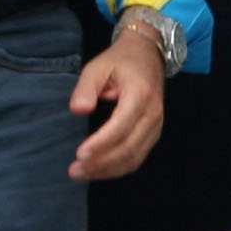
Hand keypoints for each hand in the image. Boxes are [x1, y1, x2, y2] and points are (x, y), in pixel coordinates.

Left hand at [67, 27, 167, 179]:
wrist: (147, 56)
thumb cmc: (119, 62)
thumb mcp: (97, 66)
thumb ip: (86, 87)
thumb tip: (78, 110)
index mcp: (140, 95)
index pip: (122, 126)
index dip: (101, 143)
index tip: (80, 154)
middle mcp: (153, 114)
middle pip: (129, 147)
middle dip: (101, 163)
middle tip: (74, 170)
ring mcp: (156, 126)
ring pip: (134, 157)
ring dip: (108, 170)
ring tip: (81, 174)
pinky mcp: (152, 134)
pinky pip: (137, 157)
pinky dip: (117, 168)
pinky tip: (97, 171)